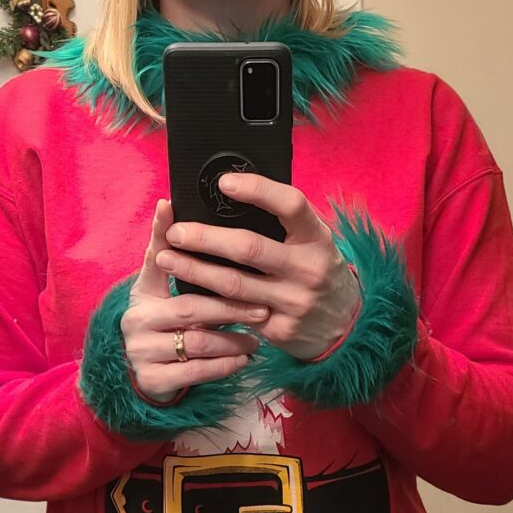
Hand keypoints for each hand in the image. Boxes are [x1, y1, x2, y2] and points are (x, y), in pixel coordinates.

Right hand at [120, 200, 267, 402]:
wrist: (141, 375)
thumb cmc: (162, 323)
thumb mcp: (159, 289)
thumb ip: (167, 251)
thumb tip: (169, 202)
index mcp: (141, 294)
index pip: (157, 262)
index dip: (168, 239)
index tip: (188, 225)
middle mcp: (135, 322)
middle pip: (190, 308)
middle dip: (229, 307)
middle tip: (261, 307)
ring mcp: (141, 353)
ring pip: (197, 343)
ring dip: (232, 340)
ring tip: (258, 337)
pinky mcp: (153, 382)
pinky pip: (197, 373)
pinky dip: (224, 366)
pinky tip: (243, 359)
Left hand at [156, 174, 359, 359]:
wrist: (346, 325)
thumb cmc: (318, 269)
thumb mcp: (314, 241)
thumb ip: (285, 222)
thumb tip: (234, 192)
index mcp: (317, 238)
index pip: (290, 205)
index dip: (257, 190)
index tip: (223, 182)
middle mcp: (308, 269)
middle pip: (249, 248)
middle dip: (205, 238)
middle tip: (175, 231)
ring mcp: (293, 302)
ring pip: (233, 285)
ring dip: (194, 270)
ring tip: (165, 257)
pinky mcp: (279, 329)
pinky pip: (234, 312)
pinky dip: (206, 300)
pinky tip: (184, 290)